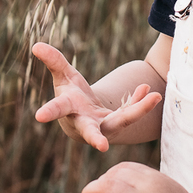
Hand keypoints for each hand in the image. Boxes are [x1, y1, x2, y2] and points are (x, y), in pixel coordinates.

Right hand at [32, 43, 161, 151]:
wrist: (84, 119)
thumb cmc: (71, 97)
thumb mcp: (64, 77)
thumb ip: (53, 61)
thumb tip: (36, 45)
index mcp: (68, 110)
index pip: (58, 109)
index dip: (49, 112)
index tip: (39, 116)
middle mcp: (86, 123)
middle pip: (91, 130)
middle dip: (95, 137)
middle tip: (102, 146)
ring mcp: (105, 127)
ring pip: (123, 122)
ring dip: (139, 110)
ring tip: (155, 96)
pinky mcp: (120, 125)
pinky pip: (132, 113)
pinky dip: (140, 101)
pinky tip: (146, 89)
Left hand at [78, 161, 192, 192]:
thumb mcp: (168, 192)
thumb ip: (150, 188)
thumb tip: (131, 190)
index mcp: (154, 177)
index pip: (123, 167)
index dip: (108, 176)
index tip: (103, 190)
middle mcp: (147, 185)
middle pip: (112, 174)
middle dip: (97, 185)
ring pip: (107, 187)